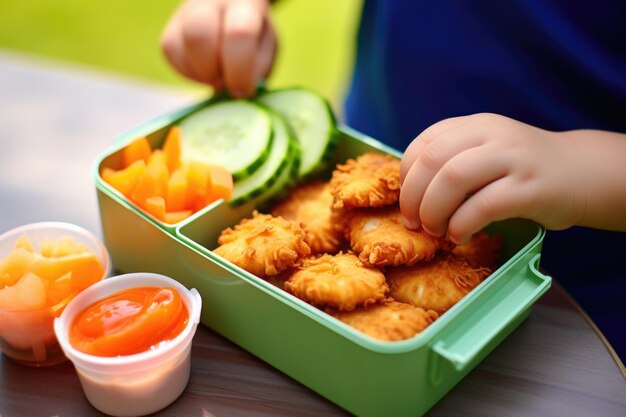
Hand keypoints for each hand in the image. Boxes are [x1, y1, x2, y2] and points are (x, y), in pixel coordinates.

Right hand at [161, 0, 275, 97]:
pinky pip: (169, 53)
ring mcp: (185, 11)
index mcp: (245, 3)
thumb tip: (237, 90)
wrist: (234, 15)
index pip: (239, 33)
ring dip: (198, 74)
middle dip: (212, 71)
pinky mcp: (170, 28)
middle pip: (198, 35)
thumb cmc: (254, 39)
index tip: (244, 90)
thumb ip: (256, 69)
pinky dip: (187, 72)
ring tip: (217, 75)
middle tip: (225, 81)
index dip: (239, 70)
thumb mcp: (266, 51)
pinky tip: (205, 71)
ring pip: (175, 45)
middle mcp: (210, 0)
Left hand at [399, 113, 590, 243]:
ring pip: (453, 179)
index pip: (424, 144)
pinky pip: (483, 206)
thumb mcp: (486, 152)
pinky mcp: (531, 188)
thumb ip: (453, 161)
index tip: (408, 201)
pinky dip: (461, 225)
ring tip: (435, 230)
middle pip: (433, 160)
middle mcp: (492, 135)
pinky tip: (459, 236)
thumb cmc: (522, 170)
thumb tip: (410, 197)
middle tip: (414, 222)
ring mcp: (513, 159)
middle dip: (413, 196)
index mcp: (475, 125)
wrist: (582, 173)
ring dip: (433, 211)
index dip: (406, 176)